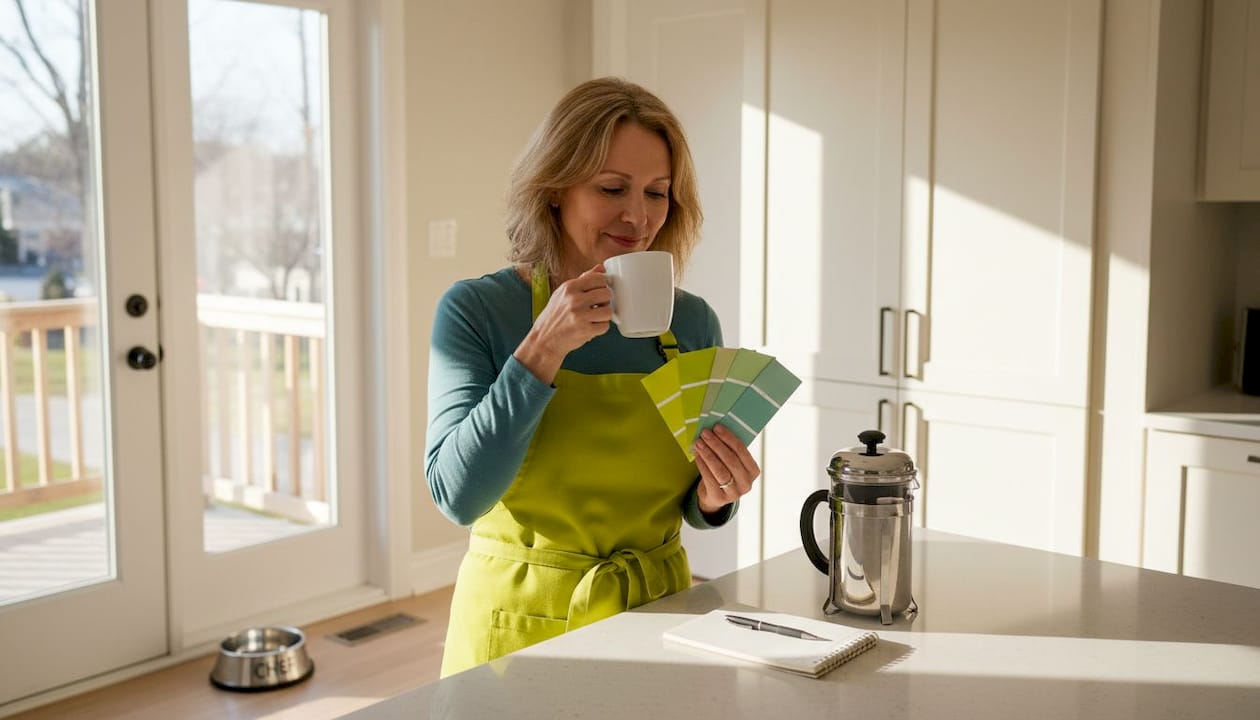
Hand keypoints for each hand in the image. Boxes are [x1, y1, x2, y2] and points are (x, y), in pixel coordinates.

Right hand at [513, 264, 612, 383]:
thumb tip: (601, 267)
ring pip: (608, 310)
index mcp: (569, 287)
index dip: (603, 285)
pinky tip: (591, 326)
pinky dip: (600, 328)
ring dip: (604, 316)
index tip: (599, 292)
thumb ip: (583, 280)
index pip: (599, 278)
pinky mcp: (585, 330)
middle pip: (606, 293)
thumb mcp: (563, 293)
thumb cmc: (555, 315)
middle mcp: (574, 299)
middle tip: (597, 306)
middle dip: (605, 301)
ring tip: (595, 317)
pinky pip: (605, 326)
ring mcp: (580, 315)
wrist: (544, 339)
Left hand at [693, 425, 760, 513]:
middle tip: (705, 433)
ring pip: (720, 470)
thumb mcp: (732, 463)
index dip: (729, 438)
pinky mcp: (720, 498)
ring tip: (698, 443)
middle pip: (731, 460)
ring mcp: (734, 493)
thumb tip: (716, 429)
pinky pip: (709, 478)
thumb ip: (729, 449)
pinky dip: (702, 464)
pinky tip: (696, 455)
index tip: (717, 427)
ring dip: (708, 454)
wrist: (716, 496)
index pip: (742, 451)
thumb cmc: (725, 472)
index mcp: (753, 471)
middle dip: (716, 444)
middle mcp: (746, 483)